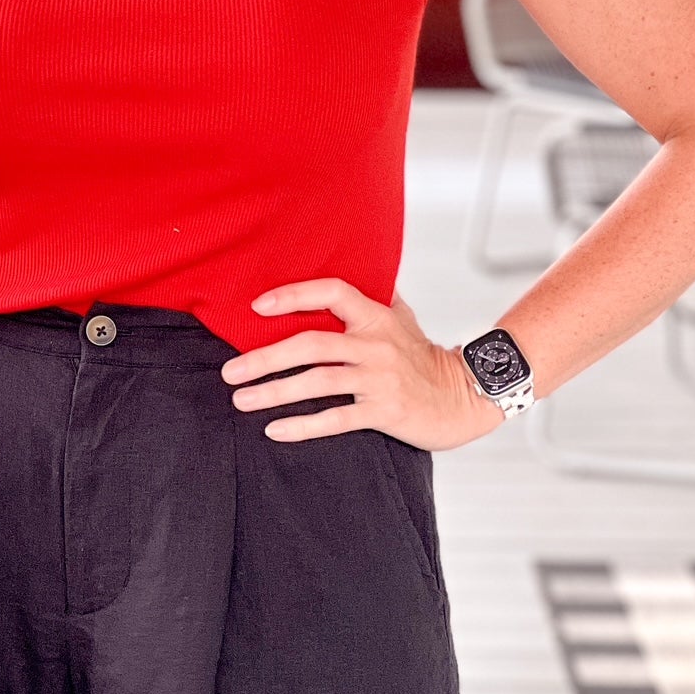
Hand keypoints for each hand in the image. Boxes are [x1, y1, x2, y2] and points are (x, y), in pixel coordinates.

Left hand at [221, 276, 502, 452]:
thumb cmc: (423, 356)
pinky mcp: (385, 411)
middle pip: (311, 344)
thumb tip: (353, 264)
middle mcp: (376, 344)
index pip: (332, 292)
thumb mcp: (403, 318)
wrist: (464, 397)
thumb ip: (374, 294)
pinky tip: (274, 430)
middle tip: (230, 371)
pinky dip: (302, 425)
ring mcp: (380, 379)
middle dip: (265, 358)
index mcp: (376, 316)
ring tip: (241, 400)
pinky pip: (336, 418)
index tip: (258, 307)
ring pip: (317, 382)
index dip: (294, 295)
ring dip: (274, 392)